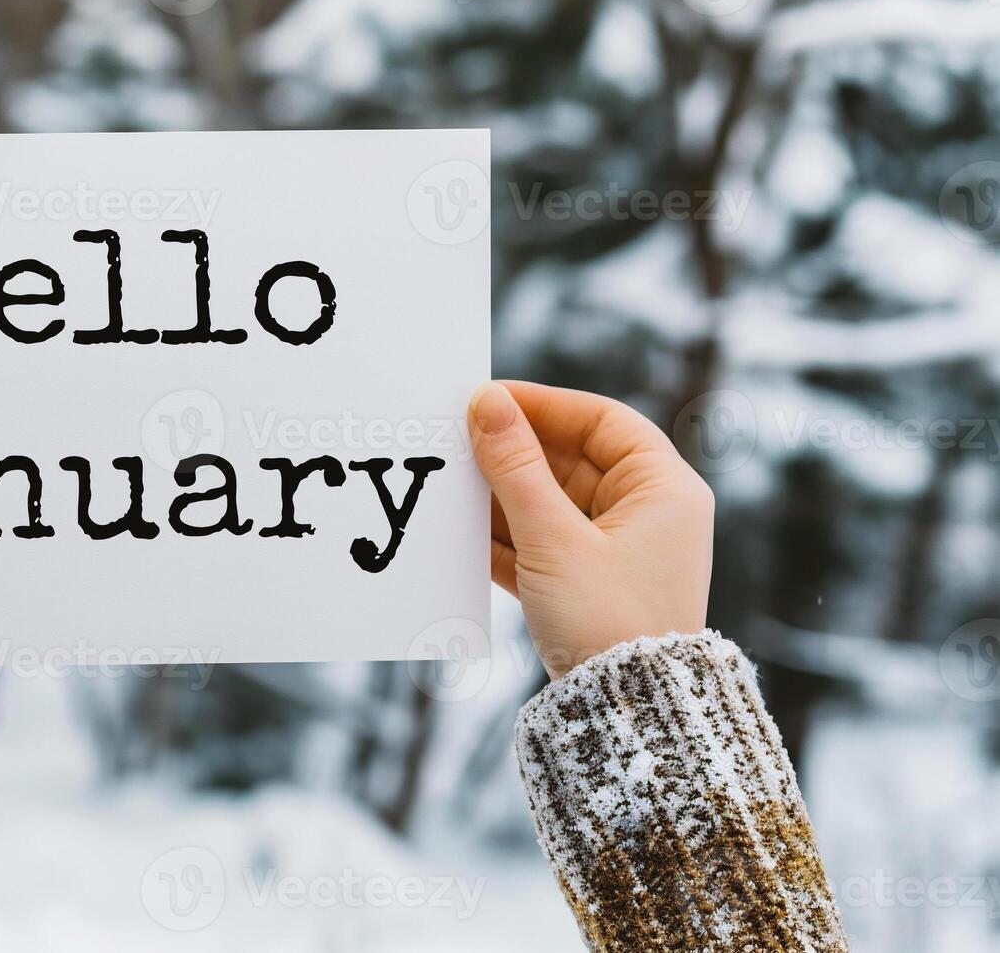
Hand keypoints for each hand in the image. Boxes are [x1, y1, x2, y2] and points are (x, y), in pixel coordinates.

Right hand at [468, 381, 713, 678]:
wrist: (629, 717)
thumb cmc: (609, 623)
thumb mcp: (553, 538)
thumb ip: (515, 468)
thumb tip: (486, 404)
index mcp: (664, 489)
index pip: (601, 420)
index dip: (543, 405)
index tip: (489, 400)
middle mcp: (649, 514)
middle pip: (572, 461)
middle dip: (514, 454)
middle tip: (459, 442)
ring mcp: (620, 552)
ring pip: (551, 504)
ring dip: (503, 497)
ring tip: (452, 489)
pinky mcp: (591, 586)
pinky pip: (544, 543)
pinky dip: (507, 537)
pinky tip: (464, 534)